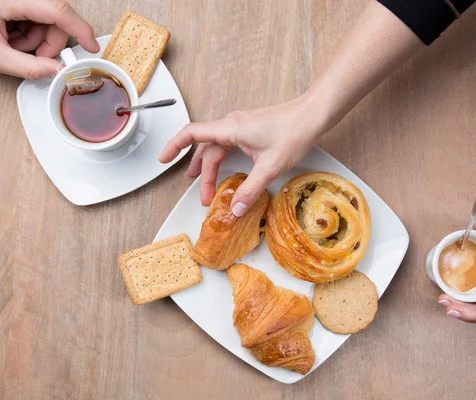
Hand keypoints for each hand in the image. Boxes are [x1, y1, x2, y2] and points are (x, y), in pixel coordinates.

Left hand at [0, 0, 98, 78]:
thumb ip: (26, 67)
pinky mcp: (20, 1)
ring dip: (37, 40)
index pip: (57, 10)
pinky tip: (13, 37)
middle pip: (56, 17)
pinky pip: (38, 17)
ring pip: (48, 20)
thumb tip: (55, 72)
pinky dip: (30, 33)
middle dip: (49, 42)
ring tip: (13, 45)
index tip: (92, 47)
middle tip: (33, 57)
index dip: (79, 29)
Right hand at [159, 96, 324, 215]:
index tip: (163, 159)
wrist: (313, 114)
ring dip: (211, 168)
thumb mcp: (270, 167)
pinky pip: (228, 145)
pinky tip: (227, 171)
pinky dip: (223, 160)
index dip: (174, 146)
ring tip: (206, 186)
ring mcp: (240, 126)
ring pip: (217, 148)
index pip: (192, 133)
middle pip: (206, 149)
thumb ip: (250, 190)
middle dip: (201, 174)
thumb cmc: (294, 131)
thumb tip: (235, 209)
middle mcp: (232, 124)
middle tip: (203, 197)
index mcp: (230, 129)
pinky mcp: (249, 129)